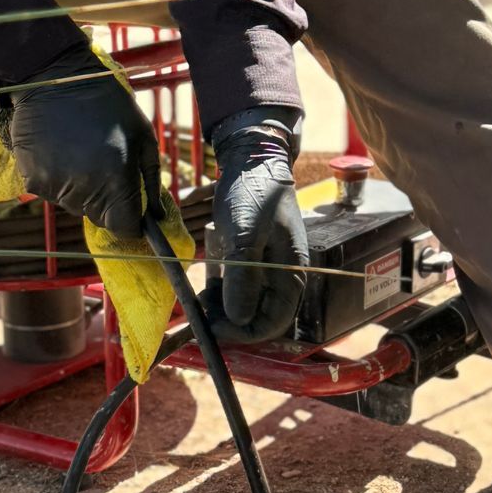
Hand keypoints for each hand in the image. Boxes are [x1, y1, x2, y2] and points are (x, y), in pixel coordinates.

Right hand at [0, 43, 161, 238]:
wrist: (56, 78)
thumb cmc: (108, 104)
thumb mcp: (142, 135)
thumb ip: (150, 179)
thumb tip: (155, 216)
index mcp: (115, 181)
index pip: (124, 227)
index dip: (129, 220)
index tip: (129, 206)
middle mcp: (84, 191)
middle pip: (98, 217)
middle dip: (105, 201)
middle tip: (102, 164)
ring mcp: (55, 187)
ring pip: (74, 205)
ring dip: (80, 188)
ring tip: (79, 151)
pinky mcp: (32, 180)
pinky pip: (51, 192)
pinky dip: (57, 179)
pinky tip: (60, 150)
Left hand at [207, 114, 306, 341]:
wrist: (250, 159)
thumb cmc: (253, 193)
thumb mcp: (245, 234)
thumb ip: (243, 278)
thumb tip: (237, 319)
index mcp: (291, 272)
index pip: (273, 321)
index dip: (243, 332)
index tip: (213, 328)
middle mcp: (283, 276)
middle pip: (259, 316)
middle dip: (230, 322)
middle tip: (200, 314)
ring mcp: (267, 269)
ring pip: (246, 305)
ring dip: (223, 309)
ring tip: (200, 300)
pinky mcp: (252, 260)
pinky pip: (238, 288)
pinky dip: (222, 293)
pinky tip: (206, 288)